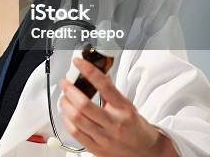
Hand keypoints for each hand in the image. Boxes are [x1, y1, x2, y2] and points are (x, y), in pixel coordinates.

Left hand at [58, 57, 178, 156]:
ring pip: (76, 119)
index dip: (89, 71)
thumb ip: (110, 90)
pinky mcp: (95, 148)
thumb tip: (98, 72)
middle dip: (69, 90)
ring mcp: (104, 138)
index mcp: (123, 109)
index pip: (104, 86)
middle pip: (84, 105)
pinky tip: (66, 113)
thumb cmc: (135, 127)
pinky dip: (65, 120)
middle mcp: (114, 124)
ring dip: (65, 104)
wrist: (145, 152)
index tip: (79, 63)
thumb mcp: (127, 105)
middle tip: (65, 83)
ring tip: (64, 97)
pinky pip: (74, 133)